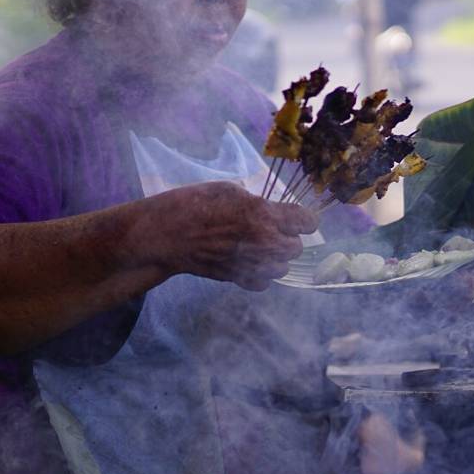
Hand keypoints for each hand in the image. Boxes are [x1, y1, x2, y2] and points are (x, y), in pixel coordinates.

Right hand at [140, 181, 316, 290]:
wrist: (167, 234)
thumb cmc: (194, 204)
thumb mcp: (229, 190)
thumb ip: (257, 203)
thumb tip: (271, 211)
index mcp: (263, 214)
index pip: (307, 222)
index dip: (303, 219)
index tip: (296, 218)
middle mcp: (263, 242)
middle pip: (296, 247)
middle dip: (287, 238)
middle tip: (271, 231)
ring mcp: (252, 264)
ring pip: (283, 267)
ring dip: (275, 258)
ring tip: (257, 247)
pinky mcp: (238, 279)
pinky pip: (264, 283)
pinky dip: (260, 275)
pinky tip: (248, 262)